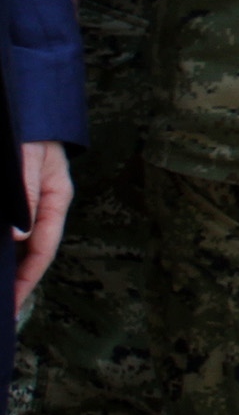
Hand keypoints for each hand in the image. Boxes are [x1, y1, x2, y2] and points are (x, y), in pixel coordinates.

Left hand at [11, 142, 67, 312]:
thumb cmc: (29, 129)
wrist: (27, 104)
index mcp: (56, 199)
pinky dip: (5, 249)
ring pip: (20, 243)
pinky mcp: (15, 200)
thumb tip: (19, 236)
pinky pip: (13, 230)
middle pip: (32, 252)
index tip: (12, 304)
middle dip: (18, 281)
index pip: (44, 248)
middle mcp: (44, 206)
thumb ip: (26, 195)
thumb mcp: (28, 160)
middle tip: (3, 310)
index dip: (28, 278)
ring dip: (9, 267)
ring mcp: (30, 204)